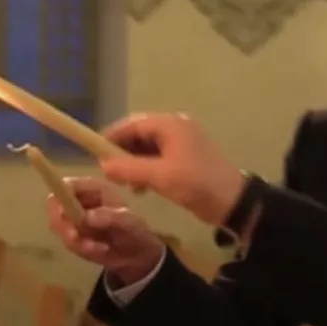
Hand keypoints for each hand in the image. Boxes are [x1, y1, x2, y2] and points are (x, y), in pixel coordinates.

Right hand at [47, 177, 166, 283]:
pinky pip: (67, 242)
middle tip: (76, 237)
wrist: (136, 254)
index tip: (65, 213)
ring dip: (75, 240)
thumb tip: (86, 217)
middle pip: (55, 205)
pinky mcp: (73, 236)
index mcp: (94, 190)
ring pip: (58, 226)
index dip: (61, 194)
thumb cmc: (135, 230)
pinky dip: (81, 249)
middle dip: (63, 223)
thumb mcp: (128, 222)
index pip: (68, 184)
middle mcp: (80, 201)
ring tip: (96, 247)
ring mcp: (74, 219)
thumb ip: (109, 217)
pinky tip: (100, 250)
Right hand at [97, 113, 246, 227]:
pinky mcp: (185, 159)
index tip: (94, 153)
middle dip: (122, 153)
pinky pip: (158, 159)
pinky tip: (141, 188)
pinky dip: (146, 170)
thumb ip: (128, 168)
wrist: (232, 202)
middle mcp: (175, 128)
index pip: (132, 124)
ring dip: (134, 164)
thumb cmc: (196, 183)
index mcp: (170, 124)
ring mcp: (182, 144)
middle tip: (109, 173)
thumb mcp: (159, 176)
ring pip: (147, 149)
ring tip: (125, 184)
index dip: (112, 137)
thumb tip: (102, 164)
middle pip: (139, 134)